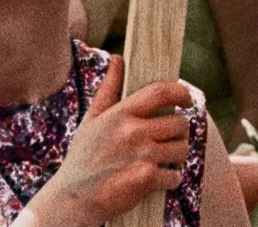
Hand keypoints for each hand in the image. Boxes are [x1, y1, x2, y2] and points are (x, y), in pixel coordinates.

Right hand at [22, 56, 198, 226]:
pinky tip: (157, 180)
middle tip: (169, 140)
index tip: (186, 100)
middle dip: (179, 132)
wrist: (71, 200)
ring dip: (177, 156)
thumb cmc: (83, 158)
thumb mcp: (92, 121)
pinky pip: (174, 175)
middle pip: (180, 123)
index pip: (161, 91)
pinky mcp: (145, 178)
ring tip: (163, 159)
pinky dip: (170, 180)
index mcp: (121, 114)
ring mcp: (140, 155)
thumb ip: (109, 89)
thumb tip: (118, 57)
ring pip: (182, 149)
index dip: (181, 92)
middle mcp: (132, 132)